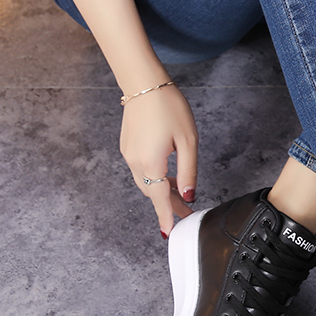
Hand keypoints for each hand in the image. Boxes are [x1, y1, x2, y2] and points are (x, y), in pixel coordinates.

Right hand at [119, 84, 198, 238]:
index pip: (159, 198)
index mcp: (150, 162)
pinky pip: (141, 169)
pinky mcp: (127, 146)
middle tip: (186, 211)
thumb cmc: (169, 107)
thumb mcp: (188, 141)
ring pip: (146, 181)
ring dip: (162, 190)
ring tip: (180, 194)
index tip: (169, 232)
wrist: (144, 83)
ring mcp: (128, 154)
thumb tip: (188, 196)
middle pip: (152, 192)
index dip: (166, 216)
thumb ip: (188, 172)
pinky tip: (168, 175)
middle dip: (168, 204)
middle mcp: (134, 161)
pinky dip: (154, 177)